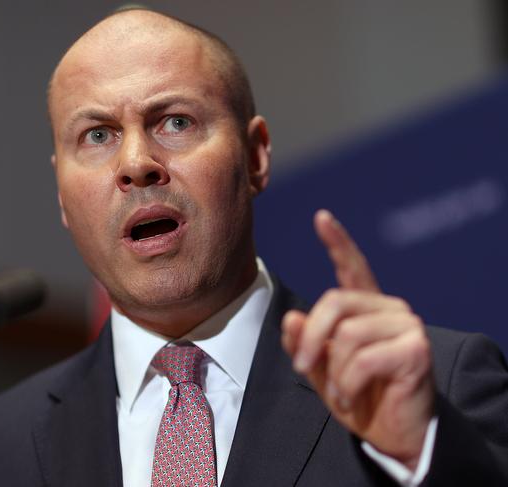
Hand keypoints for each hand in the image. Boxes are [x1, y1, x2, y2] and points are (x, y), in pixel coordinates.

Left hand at [281, 209, 434, 469]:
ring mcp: (406, 326)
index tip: (322, 217)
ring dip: (333, 370)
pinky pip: (363, 358)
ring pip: (347, 333)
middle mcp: (389, 309)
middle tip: (301, 366)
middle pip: (335, 301)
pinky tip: (351, 396)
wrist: (392, 433)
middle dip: (310, 338)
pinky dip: (348, 382)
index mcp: (366, 308)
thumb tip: (293, 318)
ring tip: (340, 390)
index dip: (338, 242)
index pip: (353, 267)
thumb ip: (305, 342)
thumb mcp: (321, 368)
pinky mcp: (416, 349)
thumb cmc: (358, 395)